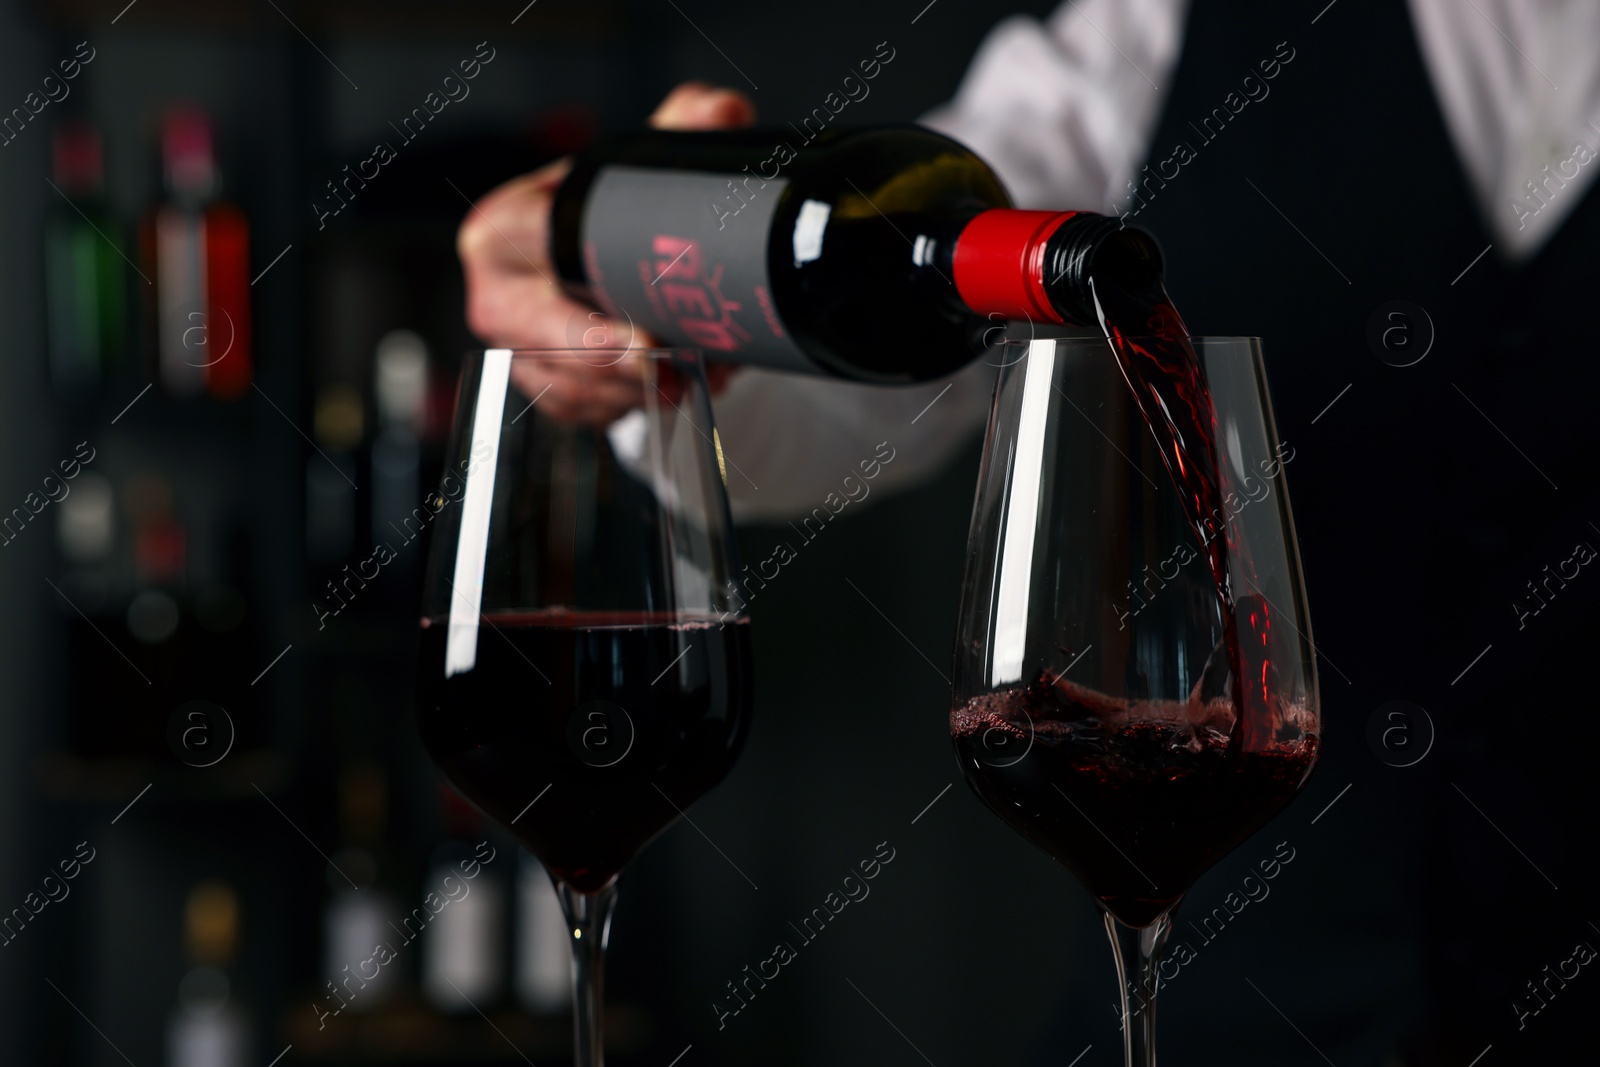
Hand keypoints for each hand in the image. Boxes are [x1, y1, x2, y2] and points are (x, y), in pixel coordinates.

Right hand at [458, 82, 755, 424]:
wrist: (611, 256)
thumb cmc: (614, 212)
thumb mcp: (654, 160)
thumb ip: (691, 123)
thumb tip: (721, 114)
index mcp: (503, 232)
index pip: (536, 275)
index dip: (589, 317)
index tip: (646, 340)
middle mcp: (497, 297)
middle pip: (551, 352)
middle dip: (621, 372)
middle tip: (681, 373)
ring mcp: (516, 351)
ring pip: (576, 392)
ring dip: (644, 392)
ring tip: (701, 372)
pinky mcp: (544, 390)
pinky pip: (587, 415)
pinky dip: (638, 407)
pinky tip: (680, 388)